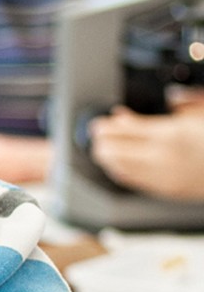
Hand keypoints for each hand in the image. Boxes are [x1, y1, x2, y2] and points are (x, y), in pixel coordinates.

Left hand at [88, 106, 203, 201]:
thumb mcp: (202, 114)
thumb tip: (164, 101)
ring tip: (102, 148)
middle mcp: (161, 156)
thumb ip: (180, 105)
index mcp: (170, 133)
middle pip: (113, 150)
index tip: (99, 123)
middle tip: (97, 134)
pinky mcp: (165, 189)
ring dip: (106, 158)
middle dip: (101, 141)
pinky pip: (132, 181)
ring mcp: (161, 175)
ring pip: (118, 168)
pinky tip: (117, 165)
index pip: (124, 130)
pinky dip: (119, 171)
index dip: (106, 126)